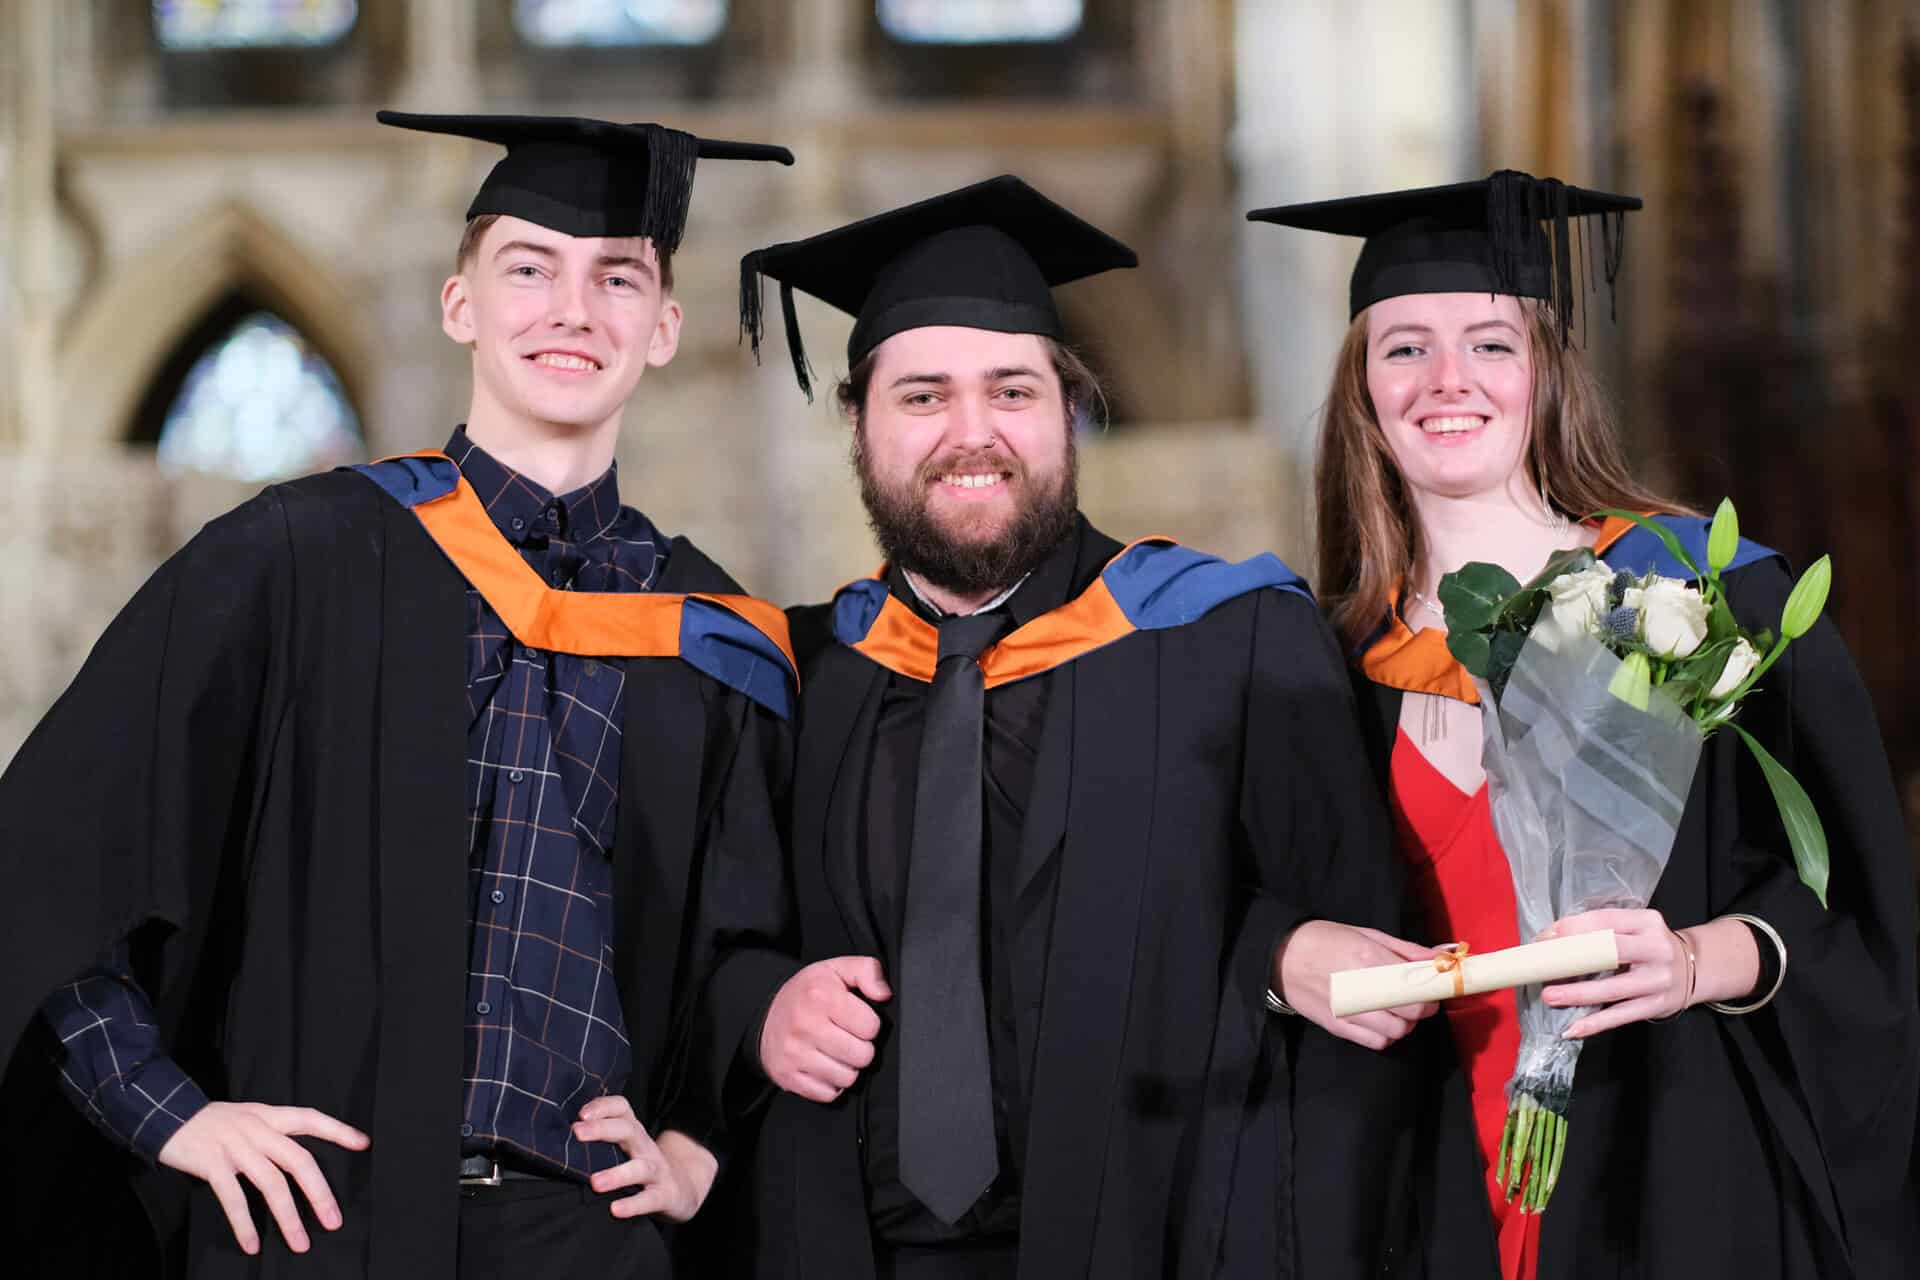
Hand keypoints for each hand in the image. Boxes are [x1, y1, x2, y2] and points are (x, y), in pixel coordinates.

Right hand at [156, 1101, 368, 1256]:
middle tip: (334, 1221)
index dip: (338, 1131)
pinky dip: (244, 1223)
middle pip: (298, 1160)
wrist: (167, 1113)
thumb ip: (273, 1133)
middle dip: (319, 1193)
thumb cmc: (214, 1122)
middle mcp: (257, 1129)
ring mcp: (235, 1146)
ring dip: (288, 1217)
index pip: (311, 1119)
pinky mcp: (211, 1163)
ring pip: (271, 1183)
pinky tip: (252, 1244)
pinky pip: (233, 1197)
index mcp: (269, 1115)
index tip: (364, 1144)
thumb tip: (299, 1161)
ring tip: (300, 1243)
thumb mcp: (249, 1116)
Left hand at [575, 1096, 715, 1222]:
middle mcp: (644, 1146)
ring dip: (617, 1174)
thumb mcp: (624, 1147)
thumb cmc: (639, 1166)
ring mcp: (656, 1170)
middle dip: (602, 1129)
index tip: (580, 1114)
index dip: (602, 1106)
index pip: (621, 1108)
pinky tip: (615, 1210)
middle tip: (577, 1132)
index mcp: (632, 1132)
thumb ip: (599, 1140)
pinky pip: (649, 1200)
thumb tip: (554, 1138)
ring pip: (639, 1168)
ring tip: (595, 1183)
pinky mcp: (664, 1195)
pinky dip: (632, 1205)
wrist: (680, 1189)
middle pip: (627, 1130)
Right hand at [759, 956, 890, 1102]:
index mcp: (821, 996)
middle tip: (848, 1037)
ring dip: (847, 1067)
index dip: (869, 1024)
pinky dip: (831, 1083)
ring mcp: (794, 1054)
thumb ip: (868, 971)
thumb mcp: (838, 969)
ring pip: (847, 1078)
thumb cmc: (809, 993)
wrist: (765, 1014)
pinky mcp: (787, 1076)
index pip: (871, 1027)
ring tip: (836, 1051)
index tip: (856, 1019)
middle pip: (862, 1056)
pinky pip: (828, 1094)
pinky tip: (824, 1065)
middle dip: (861, 1048)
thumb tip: (884, 995)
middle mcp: (804, 1026)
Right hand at [1275, 921, 1442, 1050]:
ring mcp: (1347, 1010)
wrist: (1280, 956)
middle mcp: (1359, 986)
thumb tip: (1440, 956)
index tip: (1434, 987)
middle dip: (1423, 1007)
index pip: (1416, 985)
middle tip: (1420, 999)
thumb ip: (1405, 949)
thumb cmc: (1325, 940)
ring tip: (1399, 1011)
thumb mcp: (1366, 934)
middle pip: (1411, 1011)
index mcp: (1368, 957)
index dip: (1433, 990)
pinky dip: (1387, 1036)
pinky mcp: (1337, 1026)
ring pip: (1397, 1031)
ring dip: (1406, 1023)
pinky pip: (1376, 1043)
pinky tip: (1382, 1022)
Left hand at [1540, 908, 1690, 1036]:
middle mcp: (1655, 948)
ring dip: (1577, 994)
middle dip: (1573, 959)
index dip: (1570, 929)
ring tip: (1550, 996)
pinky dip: (1595, 1024)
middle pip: (1609, 951)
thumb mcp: (1635, 927)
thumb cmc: (1650, 946)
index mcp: (1646, 922)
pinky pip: (1621, 1016)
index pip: (1603, 920)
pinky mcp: (1657, 1005)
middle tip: (1543, 967)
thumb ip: (1602, 929)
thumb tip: (1552, 938)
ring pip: (1613, 989)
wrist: (1695, 969)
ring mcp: (1657, 979)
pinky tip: (1573, 1029)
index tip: (1543, 939)